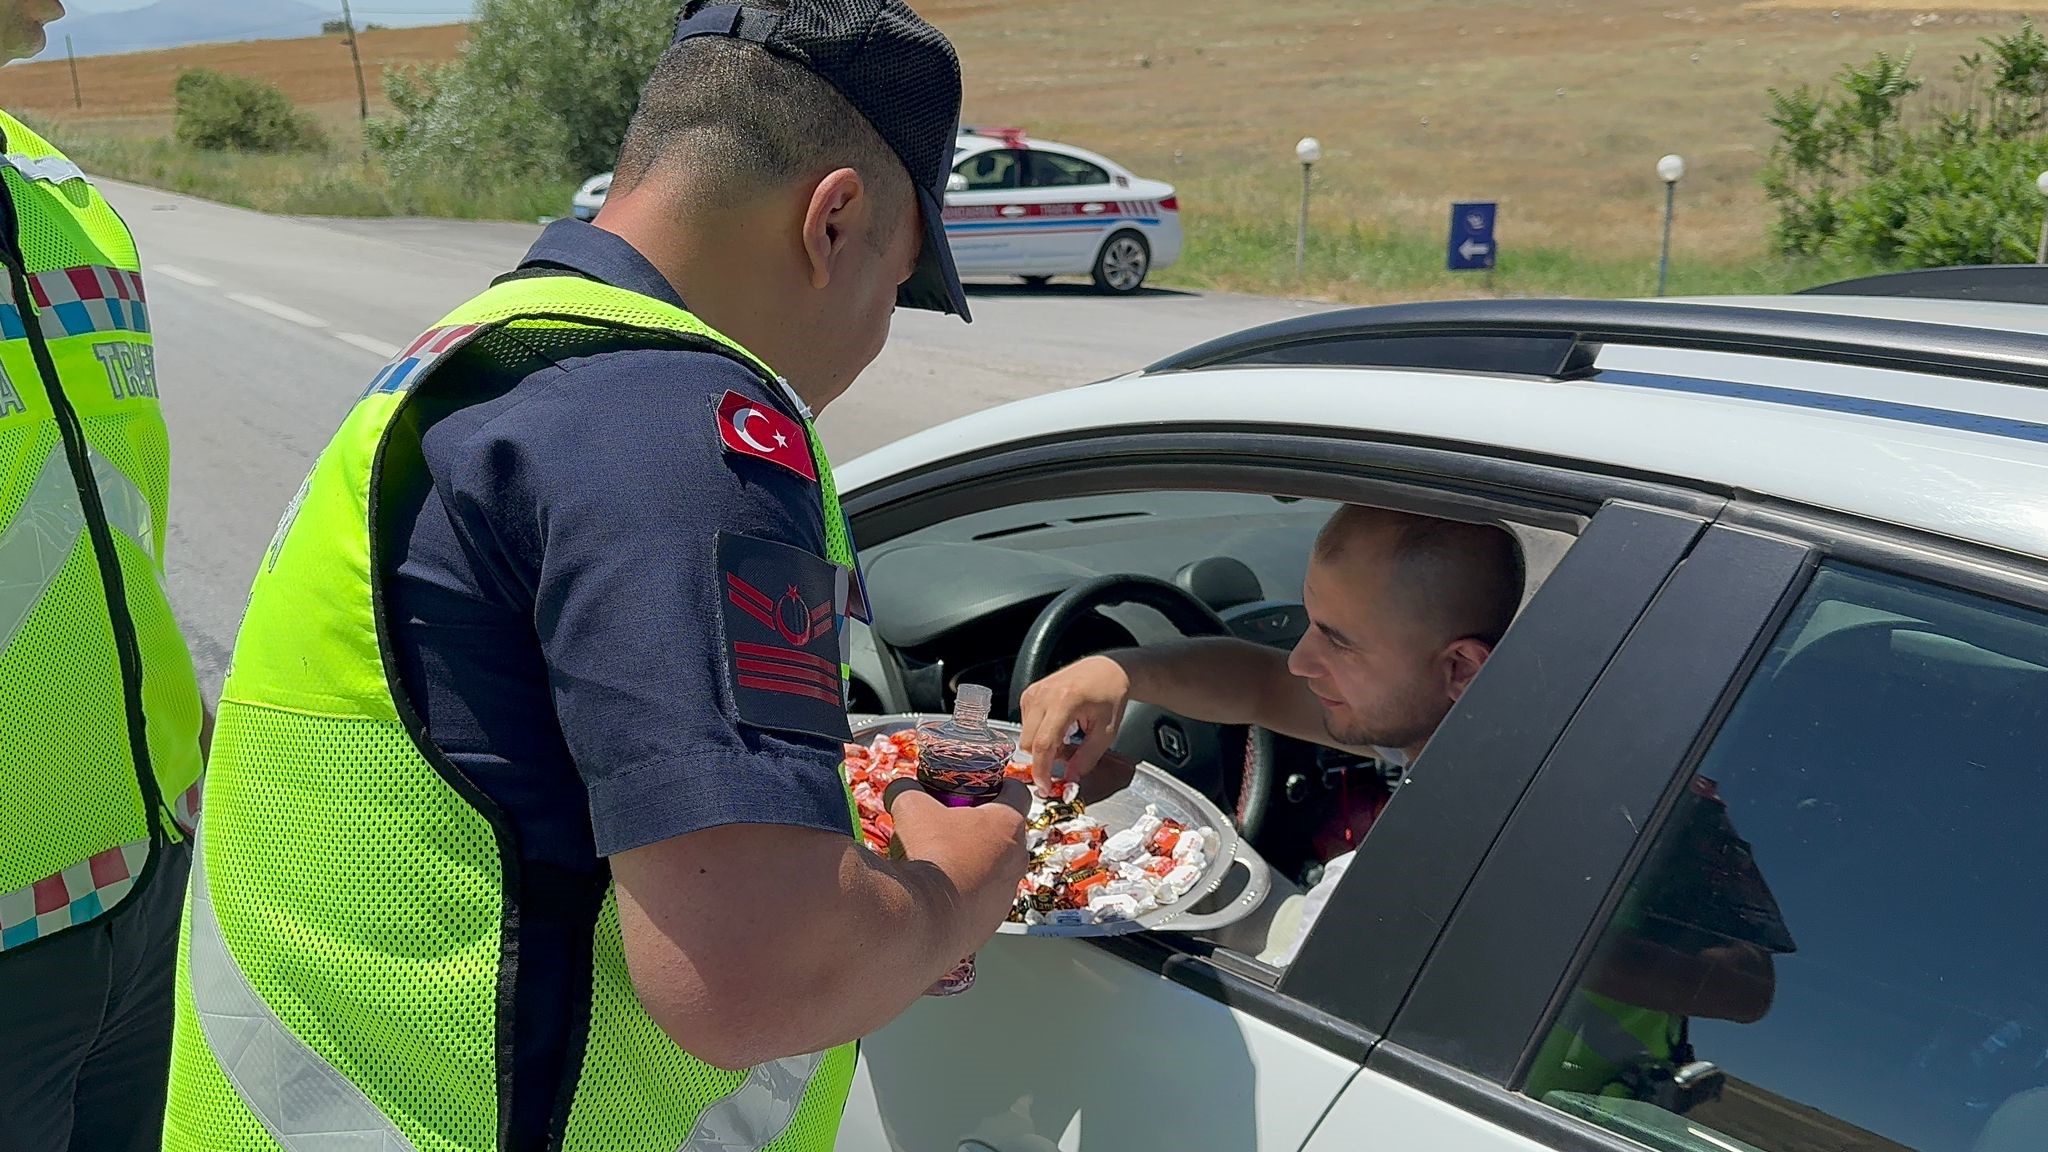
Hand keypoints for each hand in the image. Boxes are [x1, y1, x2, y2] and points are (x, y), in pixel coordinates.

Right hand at [886, 779, 1030, 950]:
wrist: (924, 919)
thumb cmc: (929, 855)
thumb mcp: (912, 809)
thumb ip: (907, 790)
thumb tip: (901, 787)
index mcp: (1007, 825)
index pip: (1019, 794)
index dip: (1002, 786)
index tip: (986, 787)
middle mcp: (1017, 860)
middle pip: (1006, 835)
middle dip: (982, 828)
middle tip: (953, 825)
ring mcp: (1006, 895)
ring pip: (996, 871)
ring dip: (975, 864)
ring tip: (942, 863)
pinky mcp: (990, 922)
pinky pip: (982, 902)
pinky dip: (965, 895)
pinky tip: (939, 894)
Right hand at [1018, 655, 1129, 794]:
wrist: (1105, 668)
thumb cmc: (1109, 695)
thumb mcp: (1106, 732)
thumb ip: (1086, 758)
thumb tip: (1070, 780)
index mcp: (1064, 701)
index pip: (1043, 744)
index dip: (1042, 770)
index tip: (1046, 786)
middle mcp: (1043, 694)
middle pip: (1028, 743)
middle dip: (1044, 758)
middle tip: (1068, 756)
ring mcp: (1033, 692)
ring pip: (1025, 736)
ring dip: (1043, 746)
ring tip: (1067, 738)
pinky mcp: (1028, 694)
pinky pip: (1025, 725)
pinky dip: (1040, 734)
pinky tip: (1059, 728)